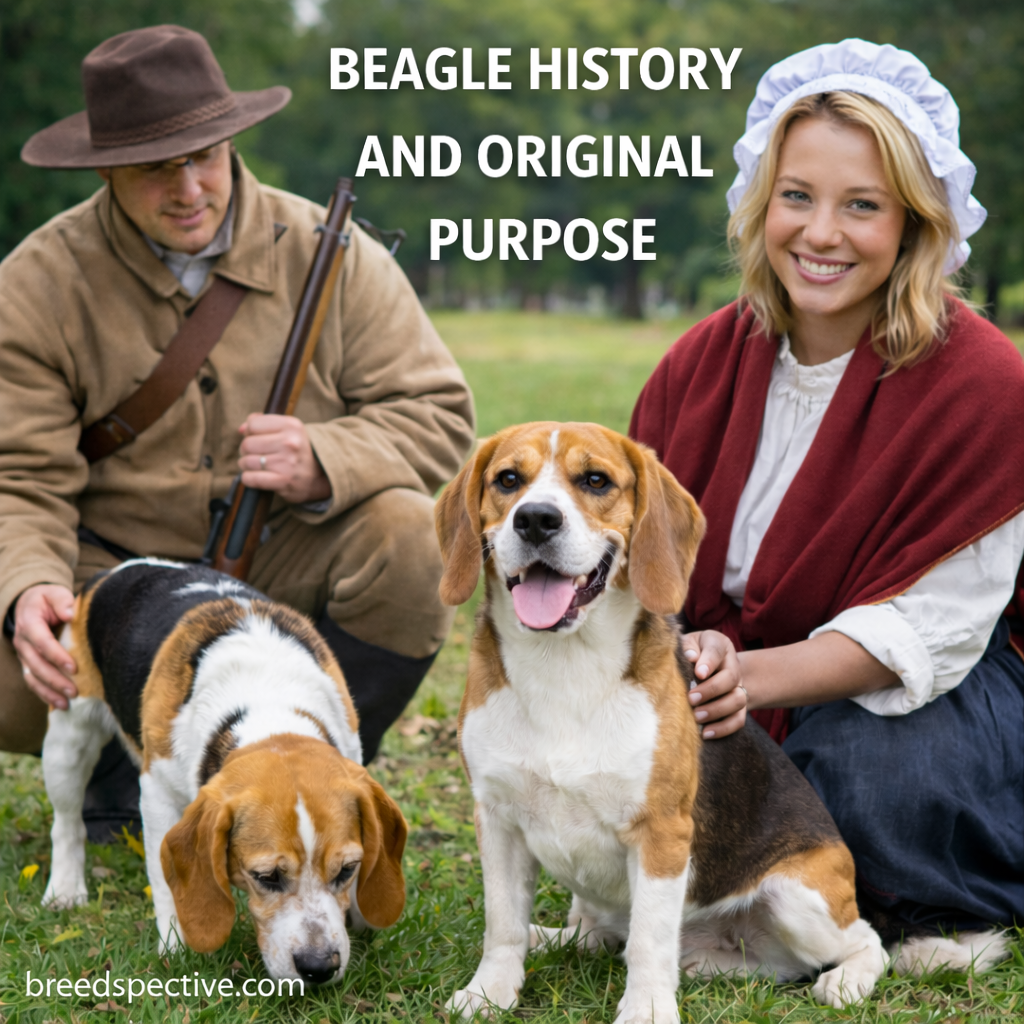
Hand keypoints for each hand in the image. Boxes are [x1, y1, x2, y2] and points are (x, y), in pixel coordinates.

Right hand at [13, 584, 77, 709]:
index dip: (56, 656)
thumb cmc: (47, 599)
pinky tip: (60, 704)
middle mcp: (23, 641)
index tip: (74, 668)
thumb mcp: (54, 593)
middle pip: (36, 664)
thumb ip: (62, 601)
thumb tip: (70, 615)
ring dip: (49, 691)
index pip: (42, 641)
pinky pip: (32, 681)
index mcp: (29, 622)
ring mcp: (23, 654)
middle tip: (74, 691)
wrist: (29, 605)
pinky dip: (44, 694)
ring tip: (68, 703)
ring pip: (32, 676)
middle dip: (55, 679)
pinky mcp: (27, 663)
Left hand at [238, 414, 331, 504]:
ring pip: (246, 461)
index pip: (253, 424)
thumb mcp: (288, 430)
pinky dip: (248, 479)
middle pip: (247, 444)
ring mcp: (287, 462)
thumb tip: (242, 429)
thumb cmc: (298, 451)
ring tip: (257, 466)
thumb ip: (263, 423)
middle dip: (246, 451)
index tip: (257, 439)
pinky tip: (255, 477)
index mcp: (292, 426)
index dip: (250, 433)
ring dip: (246, 466)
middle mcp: (290, 442)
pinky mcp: (283, 481)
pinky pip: (251, 478)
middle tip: (255, 455)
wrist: (320, 476)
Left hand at [680, 629, 746, 738]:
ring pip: (738, 700)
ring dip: (717, 710)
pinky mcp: (738, 708)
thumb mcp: (688, 643)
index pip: (716, 651)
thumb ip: (688, 647)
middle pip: (731, 678)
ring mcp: (738, 687)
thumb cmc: (692, 652)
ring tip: (697, 716)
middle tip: (691, 699)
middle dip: (711, 690)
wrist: (712, 667)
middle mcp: (733, 666)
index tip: (698, 673)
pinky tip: (706, 733)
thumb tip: (690, 657)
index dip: (709, 662)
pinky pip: (738, 720)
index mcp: (719, 645)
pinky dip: (724, 728)